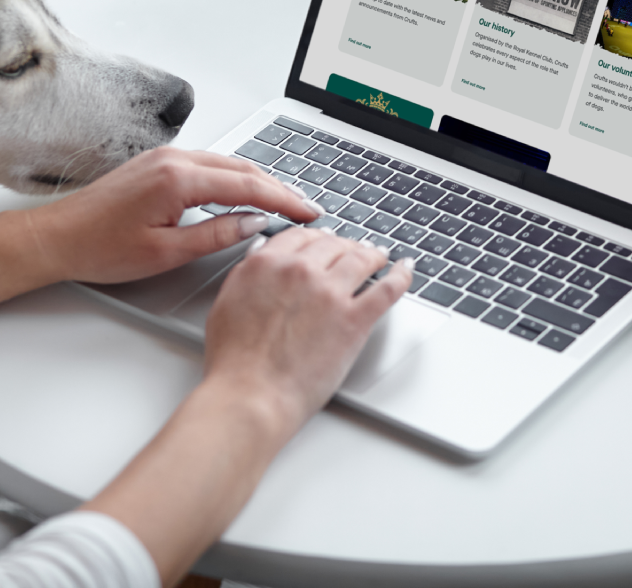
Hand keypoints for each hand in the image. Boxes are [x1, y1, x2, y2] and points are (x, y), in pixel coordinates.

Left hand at [21, 147, 324, 284]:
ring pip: (228, 164)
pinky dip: (235, 178)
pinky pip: (209, 164)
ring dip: (258, 181)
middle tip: (306, 208)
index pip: (248, 186)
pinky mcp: (158, 162)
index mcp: (178, 179)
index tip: (308, 212)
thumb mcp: (165, 253)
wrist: (55, 237)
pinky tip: (245, 192)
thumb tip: (253, 224)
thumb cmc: (98, 247)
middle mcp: (174, 158)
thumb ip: (215, 235)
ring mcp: (165, 156)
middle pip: (243, 168)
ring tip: (284, 202)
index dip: (284, 200)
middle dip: (279, 187)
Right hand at [202, 227, 413, 433]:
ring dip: (372, 255)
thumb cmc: (234, 363)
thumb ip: (248, 274)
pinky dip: (400, 276)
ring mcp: (330, 293)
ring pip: (361, 259)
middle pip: (332, 244)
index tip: (325, 240)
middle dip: (345, 245)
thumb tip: (261, 258)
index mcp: (266, 264)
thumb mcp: (227, 303)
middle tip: (353, 249)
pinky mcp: (354, 320)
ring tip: (378, 257)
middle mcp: (300, 271)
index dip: (317, 237)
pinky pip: (387, 289)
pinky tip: (404, 270)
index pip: (301, 236)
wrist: (251, 395)